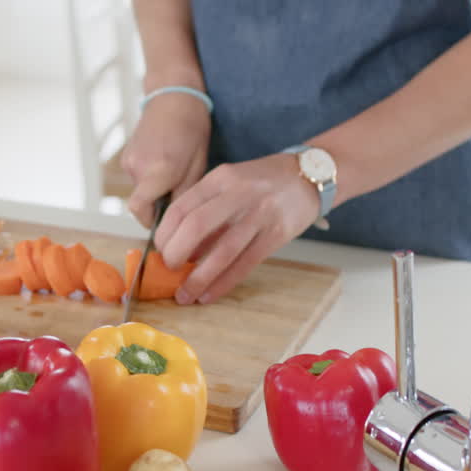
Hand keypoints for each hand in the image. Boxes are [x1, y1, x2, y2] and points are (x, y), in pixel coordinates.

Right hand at [119, 92, 210, 228]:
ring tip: (174, 170)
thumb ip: (183, 195)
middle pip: (142, 202)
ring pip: (140, 189)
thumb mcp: (197, 165)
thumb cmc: (192, 128)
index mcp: (158, 172)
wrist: (174, 96)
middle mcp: (138, 167)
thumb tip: (176, 221)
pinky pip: (138, 176)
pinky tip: (164, 160)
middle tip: (179, 191)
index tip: (163, 224)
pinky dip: (149, 176)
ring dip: (155, 188)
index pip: (139, 210)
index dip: (149, 222)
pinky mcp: (127, 155)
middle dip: (158, 204)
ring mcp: (129, 160)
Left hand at [154, 154, 321, 304]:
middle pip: (196, 227)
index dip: (164, 235)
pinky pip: (245, 264)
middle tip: (169, 272)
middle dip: (175, 255)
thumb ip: (207, 207)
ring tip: (185, 296)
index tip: (159, 252)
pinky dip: (224, 283)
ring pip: (222, 251)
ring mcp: (259, 214)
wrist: (310, 175)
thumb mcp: (231, 182)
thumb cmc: (263, 182)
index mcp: (220, 179)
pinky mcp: (276, 234)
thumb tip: (180, 247)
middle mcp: (237, 194)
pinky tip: (210, 294)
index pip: (181, 207)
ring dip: (198, 278)